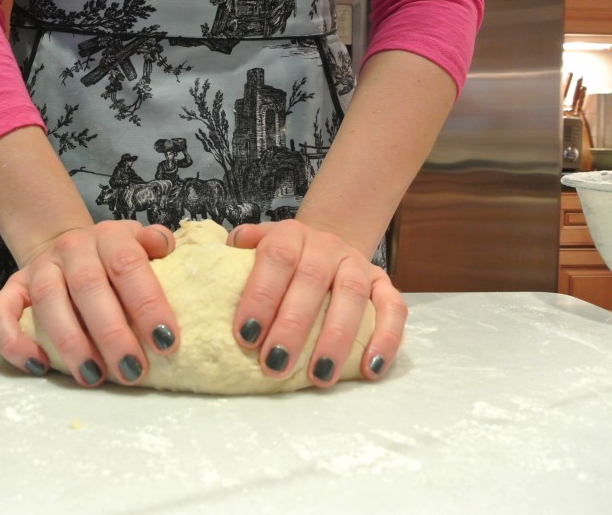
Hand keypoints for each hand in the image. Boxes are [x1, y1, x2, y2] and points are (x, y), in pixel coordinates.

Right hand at [0, 221, 177, 386]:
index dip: (147, 304)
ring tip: (93, 377)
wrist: (68, 246)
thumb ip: (157, 243)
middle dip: (112, 333)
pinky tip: (39, 367)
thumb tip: (163, 245)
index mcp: (109, 236)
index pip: (128, 264)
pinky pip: (0, 314)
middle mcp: (71, 248)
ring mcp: (38, 268)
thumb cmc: (115, 258)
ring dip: (71, 343)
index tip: (166, 343)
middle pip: (89, 287)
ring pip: (48, 301)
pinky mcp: (12, 289)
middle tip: (131, 370)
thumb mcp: (139, 244)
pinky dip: (14, 342)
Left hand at [228, 219, 406, 386]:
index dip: (261, 296)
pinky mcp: (384, 283)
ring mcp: (358, 264)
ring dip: (336, 338)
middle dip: (293, 326)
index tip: (246, 335)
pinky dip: (387, 338)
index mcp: (290, 235)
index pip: (276, 259)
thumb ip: (240, 251)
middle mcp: (326, 246)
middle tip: (275, 365)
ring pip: (352, 295)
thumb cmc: (281, 259)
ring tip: (320, 376)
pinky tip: (370, 370)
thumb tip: (218, 261)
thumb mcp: (257, 248)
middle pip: (312, 281)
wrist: (324, 242)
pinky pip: (394, 308)